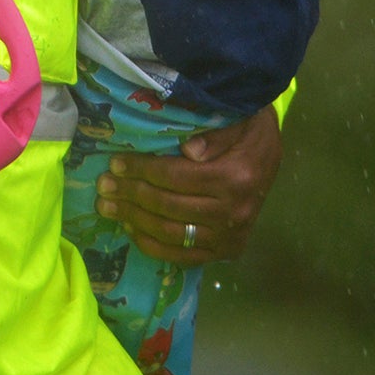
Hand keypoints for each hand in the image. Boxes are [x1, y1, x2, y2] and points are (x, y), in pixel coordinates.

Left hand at [95, 104, 282, 266]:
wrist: (271, 153)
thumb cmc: (250, 128)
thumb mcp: (240, 118)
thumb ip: (216, 134)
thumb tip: (188, 150)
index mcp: (236, 177)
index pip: (177, 177)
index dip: (142, 170)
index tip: (115, 163)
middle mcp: (235, 212)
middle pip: (170, 206)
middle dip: (131, 195)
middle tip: (103, 185)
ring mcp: (231, 236)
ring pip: (173, 233)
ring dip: (135, 220)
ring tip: (108, 206)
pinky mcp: (226, 251)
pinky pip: (185, 256)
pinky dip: (154, 246)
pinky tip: (131, 229)